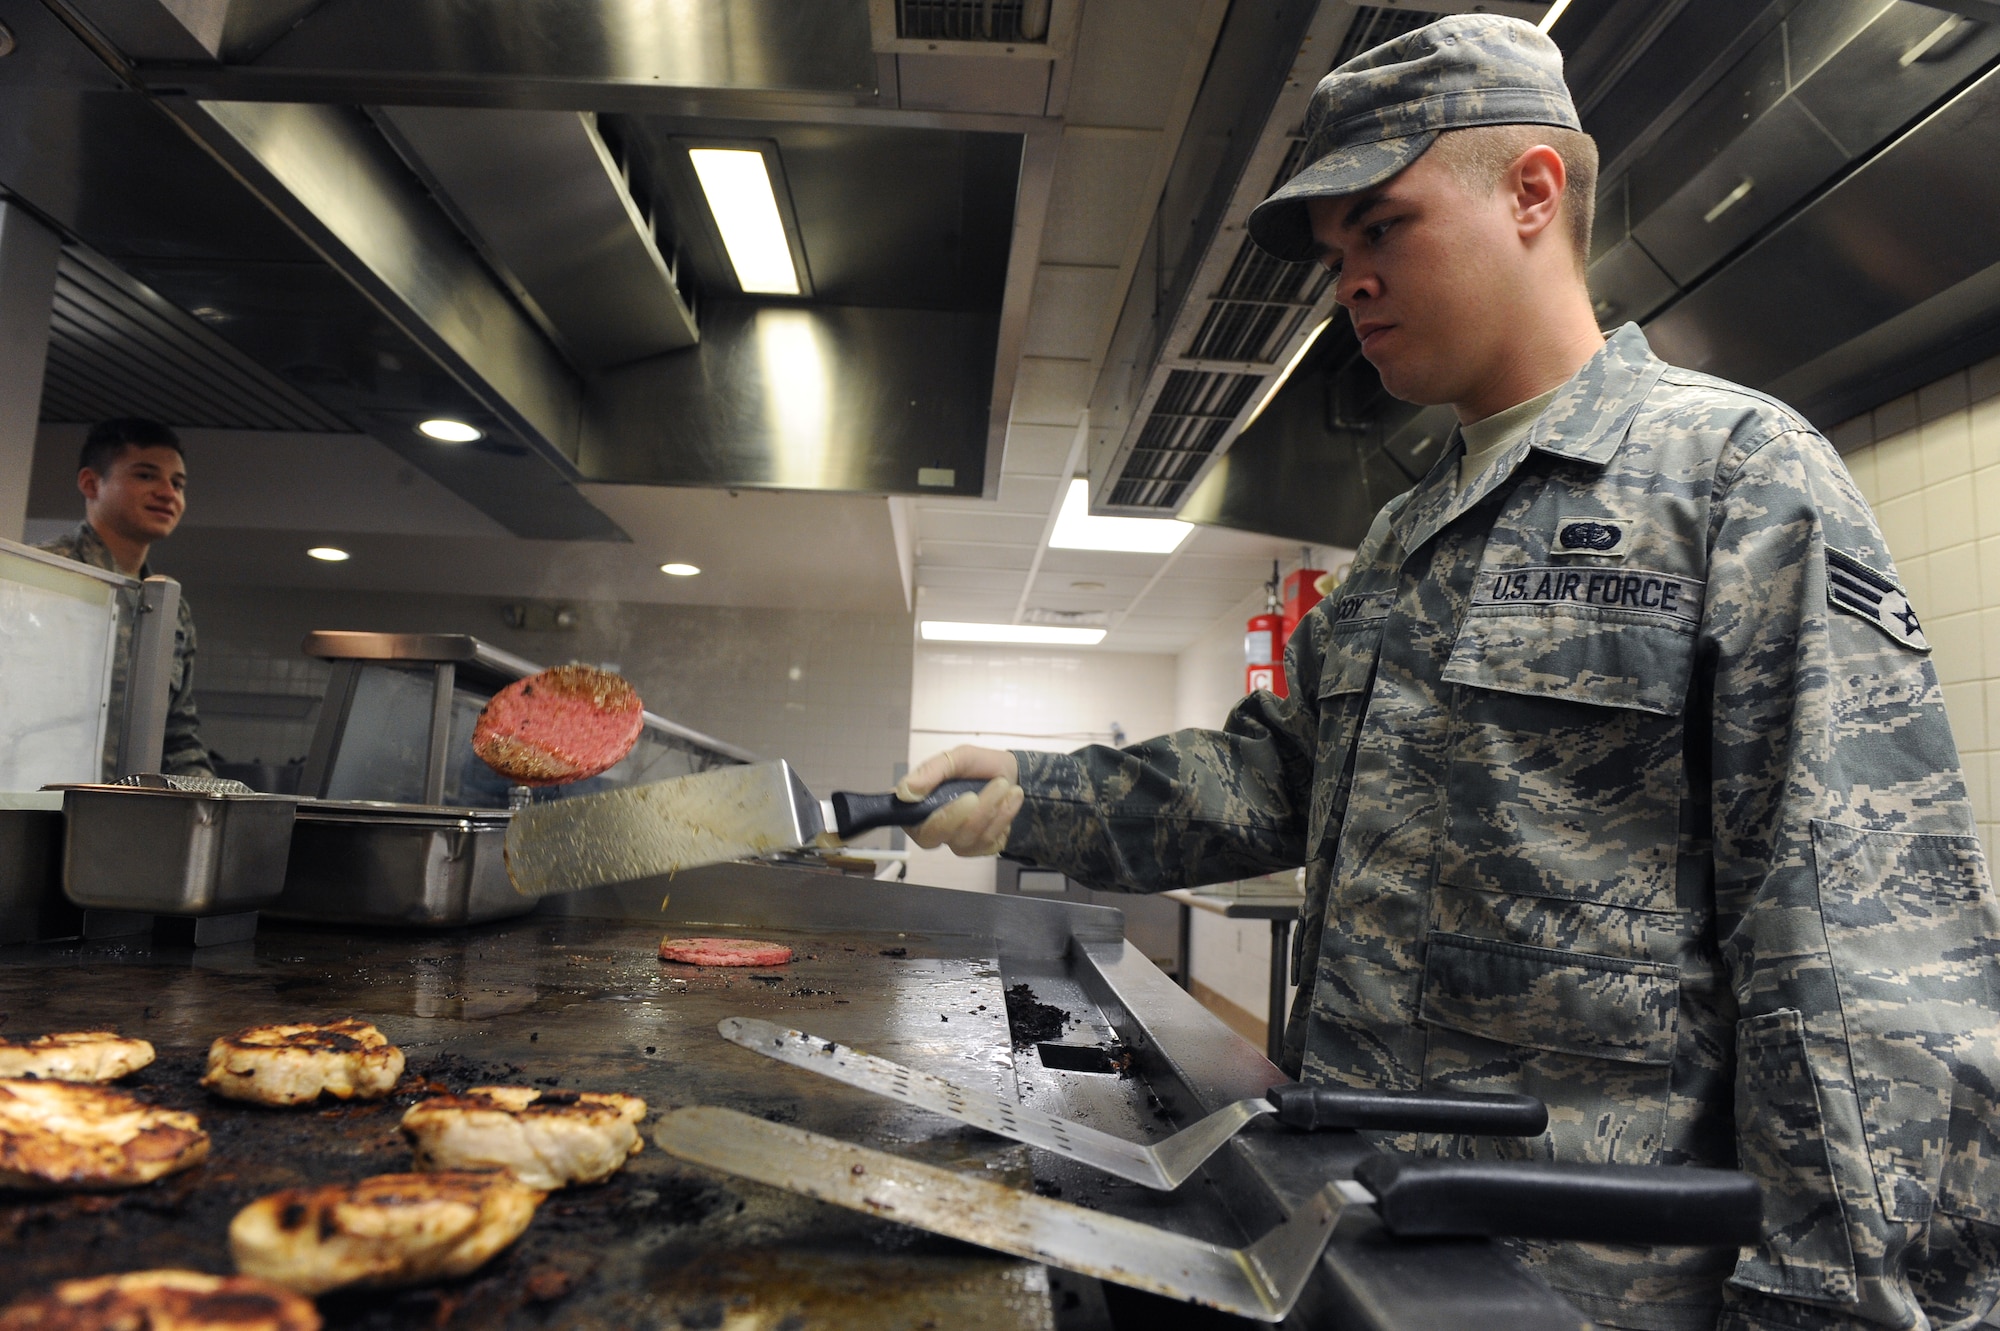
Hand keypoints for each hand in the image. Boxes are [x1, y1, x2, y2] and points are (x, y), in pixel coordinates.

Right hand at [899, 746, 1021, 855]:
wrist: (1011, 775)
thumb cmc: (978, 766)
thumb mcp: (958, 757)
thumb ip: (931, 771)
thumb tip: (904, 792)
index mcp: (917, 806)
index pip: (909, 822)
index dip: (933, 816)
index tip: (968, 797)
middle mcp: (932, 828)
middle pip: (939, 834)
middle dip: (974, 810)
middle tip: (999, 784)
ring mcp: (955, 841)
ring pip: (967, 837)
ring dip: (994, 808)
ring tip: (1006, 785)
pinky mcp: (977, 849)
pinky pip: (987, 843)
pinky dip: (1003, 818)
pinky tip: (1010, 801)